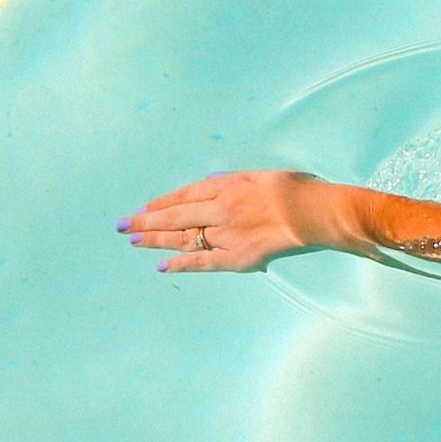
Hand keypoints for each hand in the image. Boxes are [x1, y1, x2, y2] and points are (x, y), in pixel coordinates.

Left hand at [120, 169, 368, 272]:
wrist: (316, 213)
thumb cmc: (296, 190)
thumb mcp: (261, 174)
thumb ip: (234, 181)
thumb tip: (213, 184)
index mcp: (225, 186)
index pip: (184, 195)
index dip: (162, 203)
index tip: (144, 207)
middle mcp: (219, 210)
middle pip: (175, 216)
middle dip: (147, 221)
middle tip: (124, 225)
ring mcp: (226, 235)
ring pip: (184, 238)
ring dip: (156, 241)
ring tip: (135, 242)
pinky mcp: (238, 257)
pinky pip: (204, 262)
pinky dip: (182, 265)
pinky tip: (162, 267)